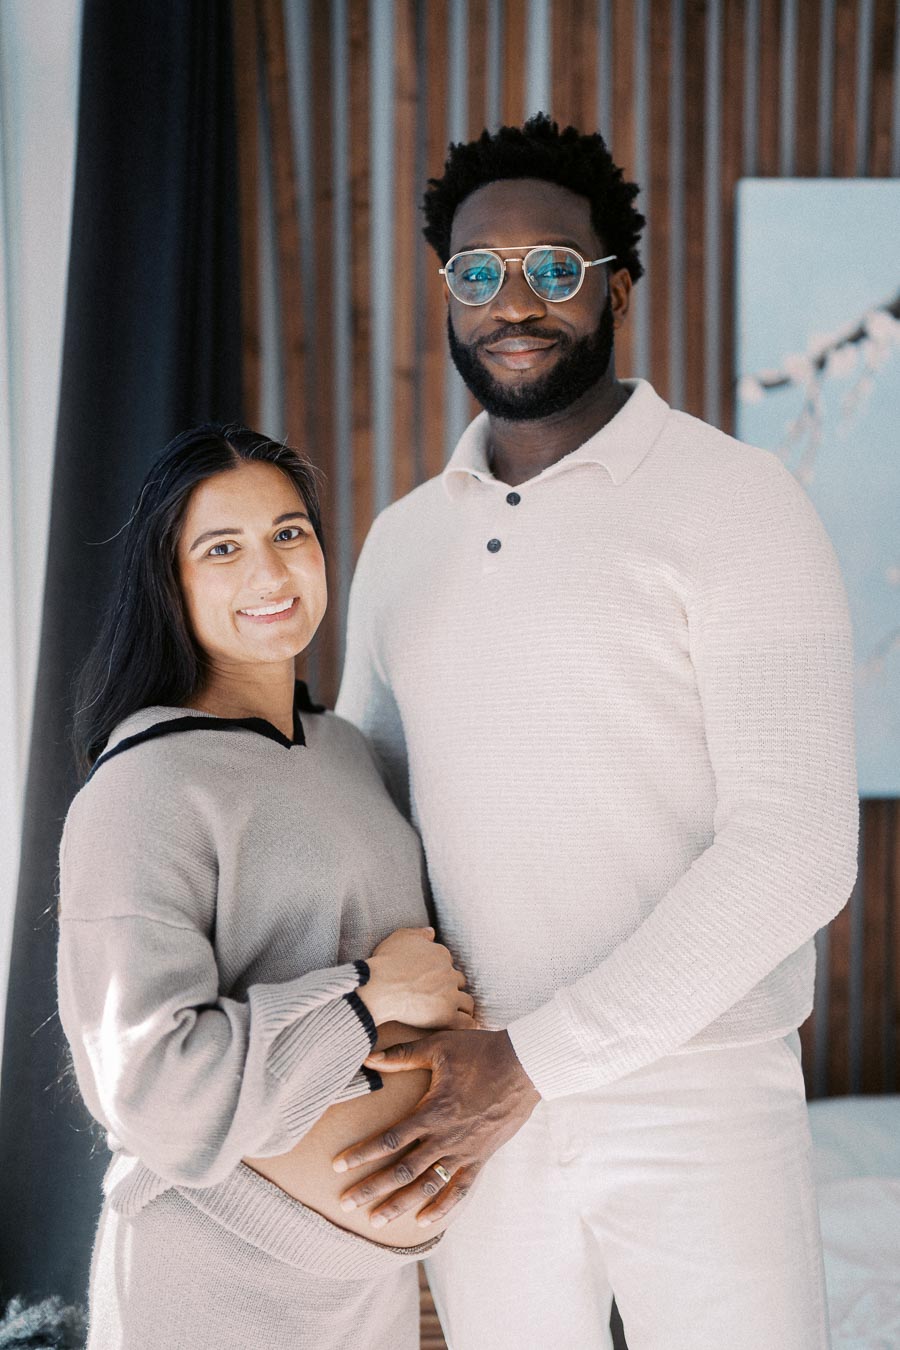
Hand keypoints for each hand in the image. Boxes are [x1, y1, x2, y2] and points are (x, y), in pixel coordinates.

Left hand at [332, 1029, 539, 1229]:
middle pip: (402, 1170)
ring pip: (427, 1185)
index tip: (338, 1165)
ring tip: (376, 1220)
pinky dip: (442, 1206)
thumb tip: (369, 1057)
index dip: (362, 1153)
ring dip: (400, 1204)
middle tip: (345, 1203)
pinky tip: (423, 1220)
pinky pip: (460, 1188)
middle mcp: (445, 1138)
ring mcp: (464, 1151)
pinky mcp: (481, 1157)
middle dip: (371, 1188)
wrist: (525, 1066)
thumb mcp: (440, 1048)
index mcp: (432, 1112)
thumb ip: (404, 1056)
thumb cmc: (480, 1052)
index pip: (389, 1140)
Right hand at [357, 927, 473, 1029]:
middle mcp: (448, 972)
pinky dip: (467, 1025)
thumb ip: (418, 933)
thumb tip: (432, 932)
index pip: (447, 963)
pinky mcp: (447, 1014)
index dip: (440, 972)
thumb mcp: (400, 937)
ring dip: (462, 1007)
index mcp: (440, 953)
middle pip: (459, 981)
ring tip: (457, 1015)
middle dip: (453, 988)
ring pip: (466, 1002)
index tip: (432, 981)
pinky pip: (465, 1022)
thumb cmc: (385, 962)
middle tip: (443, 998)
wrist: (378, 986)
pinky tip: (463, 1028)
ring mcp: (449, 994)